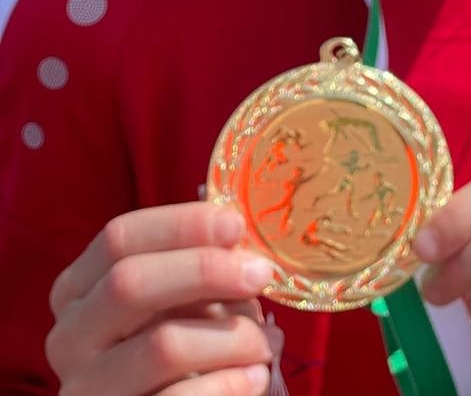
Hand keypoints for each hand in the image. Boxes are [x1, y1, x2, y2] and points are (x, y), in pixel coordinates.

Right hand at [46, 202, 280, 395]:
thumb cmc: (175, 346)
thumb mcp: (174, 299)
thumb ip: (195, 265)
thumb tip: (239, 236)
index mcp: (78, 290)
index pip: (119, 238)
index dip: (181, 225)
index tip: (236, 225)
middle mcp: (70, 338)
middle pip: (129, 283)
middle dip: (205, 270)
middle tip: (260, 273)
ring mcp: (86, 389)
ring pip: (162, 346)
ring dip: (231, 337)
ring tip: (266, 342)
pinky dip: (228, 384)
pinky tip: (253, 376)